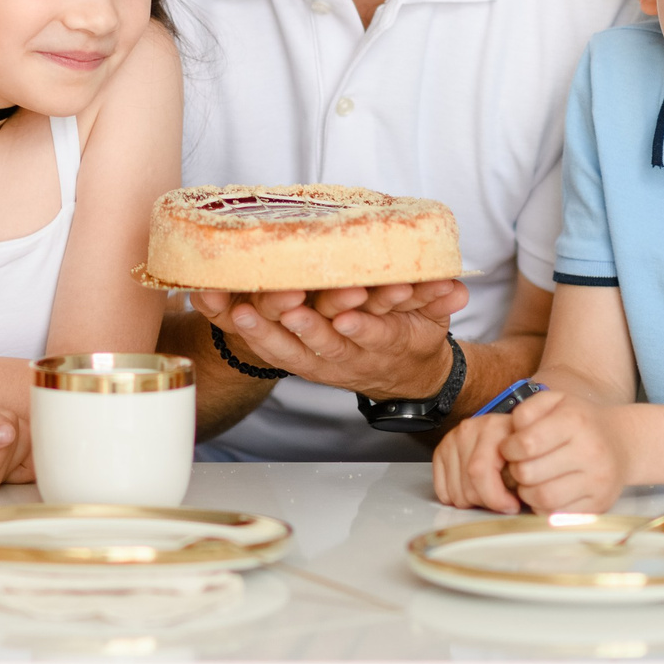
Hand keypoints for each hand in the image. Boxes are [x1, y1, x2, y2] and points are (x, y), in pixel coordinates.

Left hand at [192, 282, 470, 397]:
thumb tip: (455, 289)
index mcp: (382, 347)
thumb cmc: (410, 337)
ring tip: (239, 310)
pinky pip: (257, 342)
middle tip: (286, 308)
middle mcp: (344, 358)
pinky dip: (231, 323)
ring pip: (284, 349)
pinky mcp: (289, 354)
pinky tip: (208, 301)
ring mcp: (314, 360)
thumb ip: (439, 301)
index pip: (376, 340)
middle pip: (323, 347)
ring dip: (261, 330)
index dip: (364, 330)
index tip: (350, 319)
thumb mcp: (433, 321)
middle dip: (305, 329)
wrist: (397, 374)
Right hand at [432, 412, 525, 512]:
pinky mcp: (441, 451)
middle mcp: (469, 429)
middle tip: (503, 501)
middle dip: (487, 503)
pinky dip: (457, 498)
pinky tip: (474, 489)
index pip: (480, 472)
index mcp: (493, 428)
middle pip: (467, 487)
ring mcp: (452, 439)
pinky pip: (442, 491)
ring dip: (473, 502)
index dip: (497, 499)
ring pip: (455, 493)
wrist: (511, 433)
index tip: (512, 505)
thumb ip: (528, 480)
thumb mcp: (533, 461)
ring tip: (490, 492)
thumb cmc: (522, 449)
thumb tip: (525, 506)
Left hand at [499, 389, 625, 513]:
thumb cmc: (579, 421)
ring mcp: (597, 481)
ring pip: (542, 498)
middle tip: (521, 465)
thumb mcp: (554, 401)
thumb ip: (526, 410)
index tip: (511, 448)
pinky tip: (547, 491)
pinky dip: (544, 506)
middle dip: (516, 471)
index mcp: (575, 421)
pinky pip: (558, 514)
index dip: (509, 448)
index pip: (526, 444)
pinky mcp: (600, 504)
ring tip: (532, 480)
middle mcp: (590, 451)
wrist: (621, 443)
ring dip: (527, 492)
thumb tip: (511, 436)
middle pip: (529, 473)